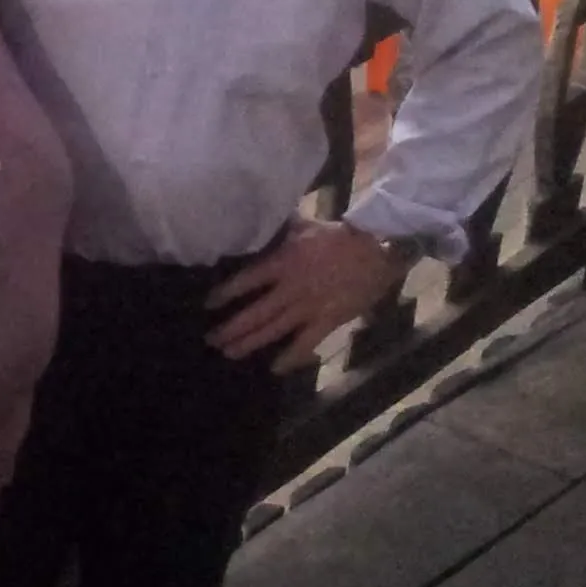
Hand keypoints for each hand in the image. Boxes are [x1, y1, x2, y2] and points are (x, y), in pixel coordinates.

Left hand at [208, 223, 408, 367]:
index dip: (226, 293)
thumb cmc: (339, 236)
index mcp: (283, 263)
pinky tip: (275, 368)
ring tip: (230, 353)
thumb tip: (257, 218)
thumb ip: (279, 229)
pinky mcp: (328, 320)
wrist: (377, 250)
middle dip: (231, 327)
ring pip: (274, 329)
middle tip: (211, 339)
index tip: (208, 304)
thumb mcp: (304, 226)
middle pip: (256, 312)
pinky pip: (306, 343)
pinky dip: (291, 357)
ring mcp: (309, 307)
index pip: (247, 280)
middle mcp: (291, 288)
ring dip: (250, 343)